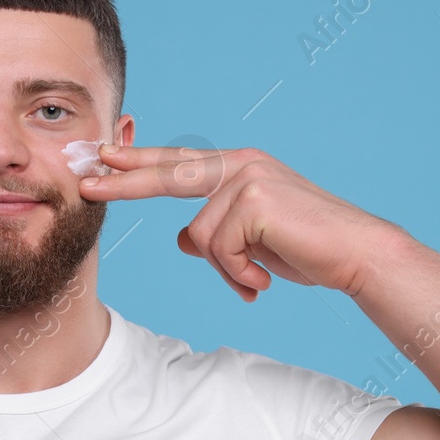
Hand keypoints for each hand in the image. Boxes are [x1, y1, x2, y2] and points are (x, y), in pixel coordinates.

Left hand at [76, 144, 401, 300]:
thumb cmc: (305, 250)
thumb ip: (214, 235)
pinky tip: (262, 280)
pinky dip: (237, 274)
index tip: (102, 160)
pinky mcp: (253, 198)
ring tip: (256, 280)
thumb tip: (181, 239)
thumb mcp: (249, 245)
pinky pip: (217, 248)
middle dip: (123, 183)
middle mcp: (239, 164)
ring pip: (200, 237)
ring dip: (226, 270)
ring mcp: (246, 177)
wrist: (354, 255)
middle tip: (85, 184)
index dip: (138, 164)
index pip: (177, 164)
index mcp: (237, 169)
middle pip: (168, 175)